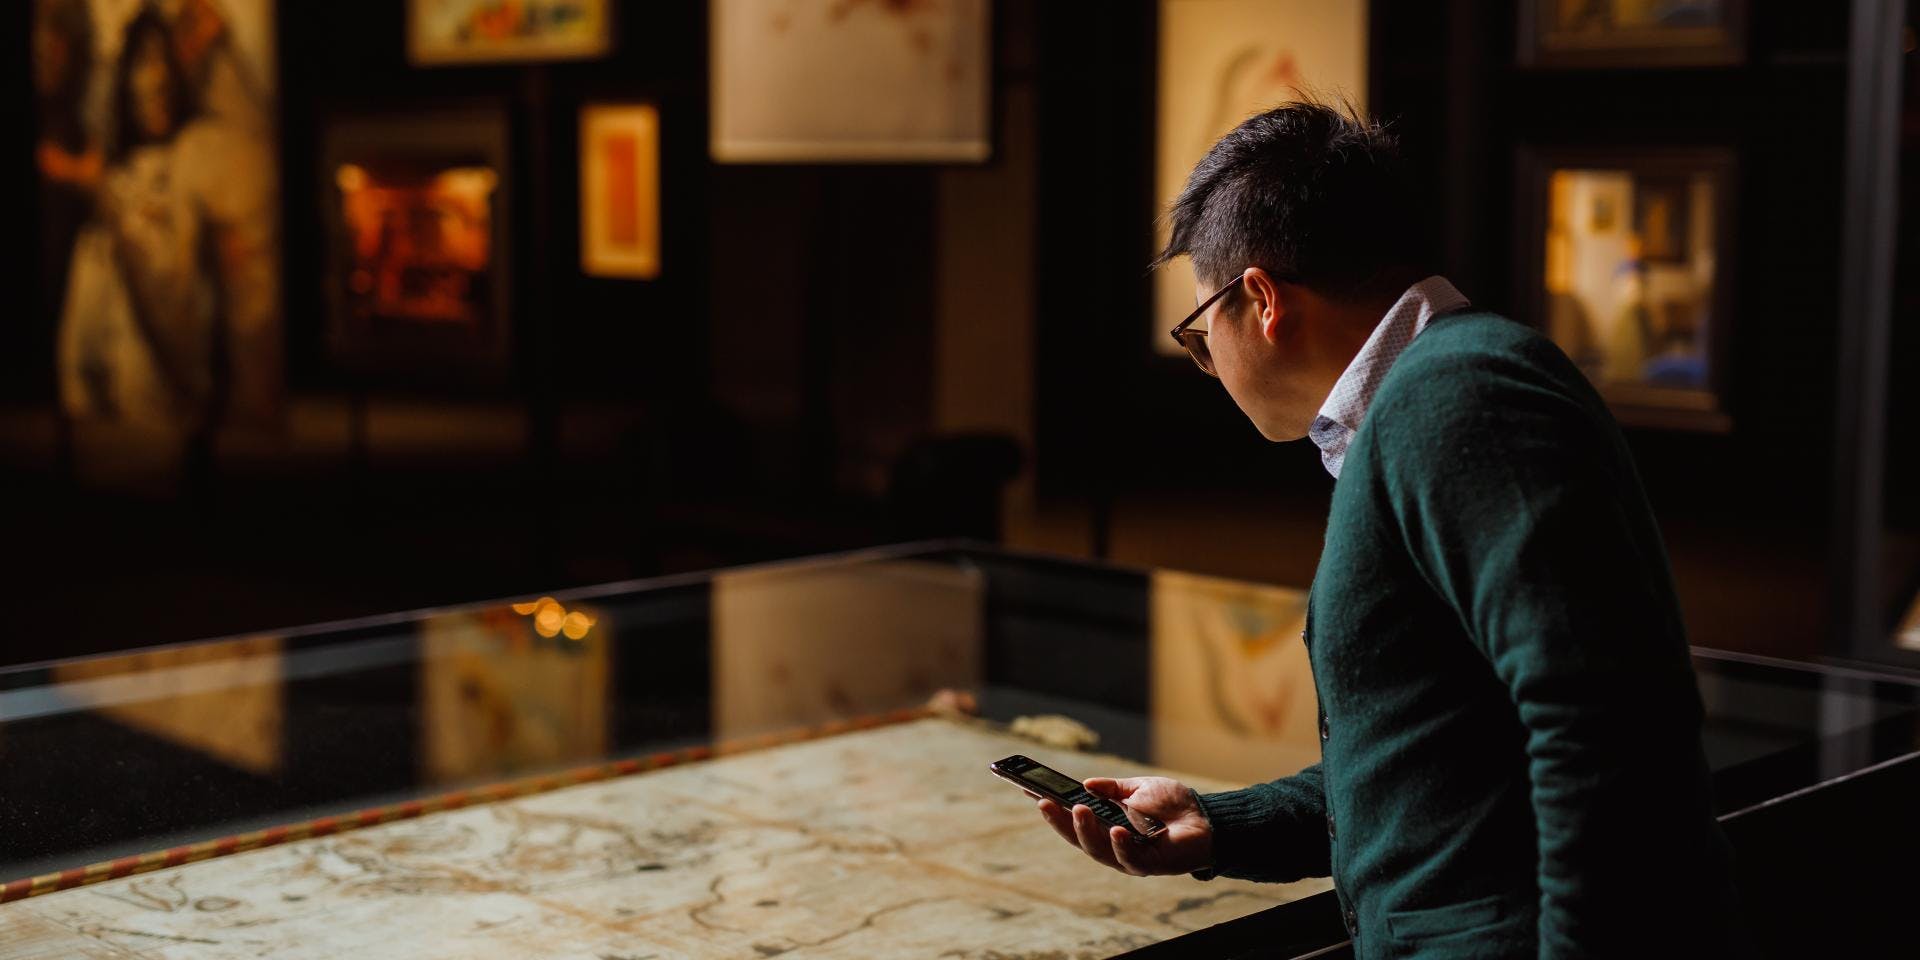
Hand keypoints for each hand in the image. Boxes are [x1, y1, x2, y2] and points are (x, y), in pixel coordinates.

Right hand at [1036, 776, 1213, 876]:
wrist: (1208, 819)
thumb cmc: (1174, 804)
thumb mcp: (1138, 788)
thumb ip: (1112, 788)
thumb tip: (1085, 785)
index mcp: (1107, 823)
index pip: (1073, 817)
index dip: (1052, 807)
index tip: (1029, 791)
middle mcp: (1112, 843)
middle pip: (1078, 837)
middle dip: (1059, 821)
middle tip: (1044, 802)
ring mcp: (1127, 857)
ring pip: (1097, 850)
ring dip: (1085, 831)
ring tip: (1078, 810)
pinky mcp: (1147, 865)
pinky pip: (1128, 858)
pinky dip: (1120, 843)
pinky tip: (1116, 829)